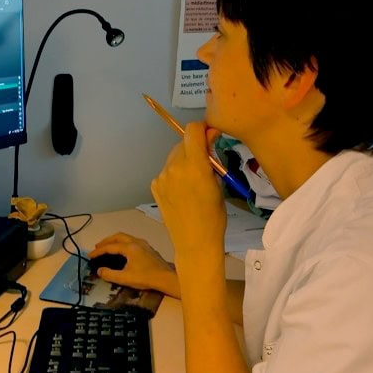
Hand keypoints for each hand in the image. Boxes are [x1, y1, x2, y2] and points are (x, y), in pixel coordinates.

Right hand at [88, 232, 179, 297]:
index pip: (110, 247)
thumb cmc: (145, 277)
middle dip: (106, 241)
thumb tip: (99, 270)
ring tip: (108, 247)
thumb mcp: (125, 278)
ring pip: (126, 237)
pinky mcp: (148, 248)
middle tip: (98, 247)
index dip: (99, 251)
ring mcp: (143, 244)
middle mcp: (136, 242)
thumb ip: (110, 274)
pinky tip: (123, 250)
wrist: (166, 278)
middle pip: (117, 236)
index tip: (90, 255)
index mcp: (129, 247)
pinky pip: (132, 240)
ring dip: (115, 240)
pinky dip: (123, 242)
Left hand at [151, 122, 226, 256]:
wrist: (194, 242)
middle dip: (194, 146)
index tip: (209, 136)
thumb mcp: (218, 184)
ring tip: (194, 180)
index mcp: (194, 165)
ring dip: (184, 160)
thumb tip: (210, 135)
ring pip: (174, 157)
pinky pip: (167, 171)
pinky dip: (175, 173)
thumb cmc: (214, 216)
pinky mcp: (155, 185)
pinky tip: (183, 191)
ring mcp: (162, 176)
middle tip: (205, 161)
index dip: (202, 129)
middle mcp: (174, 167)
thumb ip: (211, 158)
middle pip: (182, 143)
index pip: (192, 130)